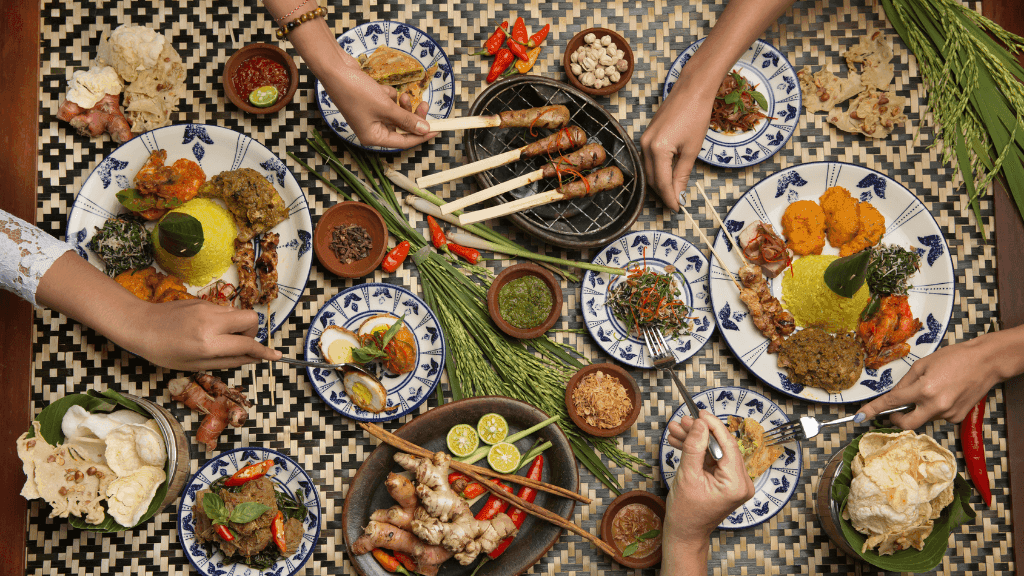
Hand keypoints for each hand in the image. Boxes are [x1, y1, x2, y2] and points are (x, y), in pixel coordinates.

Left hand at [128, 299, 281, 370]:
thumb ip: (227, 361)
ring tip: (219, 337)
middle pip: (251, 319)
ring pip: (238, 313)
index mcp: (209, 343)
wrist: (140, 325)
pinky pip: (224, 310)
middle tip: (239, 343)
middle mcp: (212, 322)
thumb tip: (251, 359)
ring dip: (238, 326)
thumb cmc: (163, 352)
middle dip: (252, 332)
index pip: (246, 345)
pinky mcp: (203, 301)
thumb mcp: (194, 364)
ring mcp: (208, 308)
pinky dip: (224, 321)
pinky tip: (206, 329)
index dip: (264, 352)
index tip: (276, 356)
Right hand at [322, 65, 437, 149]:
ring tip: (404, 94)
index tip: (437, 129)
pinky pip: (388, 102)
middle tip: (425, 105)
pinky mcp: (370, 103)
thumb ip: (406, 120)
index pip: (403, 142)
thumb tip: (424, 130)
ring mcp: (370, 116)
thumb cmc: (356, 91)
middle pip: (401, 127)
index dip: (421, 136)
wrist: (336, 69)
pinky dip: (388, 94)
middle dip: (412, 115)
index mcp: (373, 137)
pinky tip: (380, 88)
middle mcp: (371, 129)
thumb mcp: (386, 107)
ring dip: (401, 103)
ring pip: (396, 113)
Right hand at [640, 78, 715, 211]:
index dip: (670, 198)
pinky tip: (668, 175)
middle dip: (663, 193)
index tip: (678, 209)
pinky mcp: (646, 136)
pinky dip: (657, 170)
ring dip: (659, 183)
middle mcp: (645, 146)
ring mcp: (643, 140)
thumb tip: (679, 195)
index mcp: (658, 150)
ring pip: (649, 170)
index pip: (662, 183)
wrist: (691, 90)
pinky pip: (648, 159)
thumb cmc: (696, 115)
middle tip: (677, 203)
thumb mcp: (692, 149)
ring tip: (674, 192)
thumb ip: (682, 174)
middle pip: (651, 179)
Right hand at [662, 411, 753, 573]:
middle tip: (682, 421)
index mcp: (736, 483)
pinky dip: (698, 452)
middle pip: (722, 446)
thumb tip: (700, 424)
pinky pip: (713, 460)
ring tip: (677, 431)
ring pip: (715, 451)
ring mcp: (735, 483)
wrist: (684, 533)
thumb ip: (694, 447)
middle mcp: (741, 482)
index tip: (700, 412)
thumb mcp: (687, 475)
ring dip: (696, 440)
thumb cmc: (686, 512)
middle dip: (700, 432)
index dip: (713, 425)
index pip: (728, 444)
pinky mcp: (727, 482)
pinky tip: (681, 442)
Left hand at [856, 327, 1023, 428]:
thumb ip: (905, 383)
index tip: (860, 416)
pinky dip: (934, 408)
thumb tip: (894, 396)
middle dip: (896, 419)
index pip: (892, 402)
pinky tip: (945, 394)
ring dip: (920, 408)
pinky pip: (937, 416)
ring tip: (934, 388)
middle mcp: (936, 406)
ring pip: (923, 417)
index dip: (873, 410)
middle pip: (906, 423)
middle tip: (894, 411)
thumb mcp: (923, 364)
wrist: (986, 362)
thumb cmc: (955, 358)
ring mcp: (948, 414)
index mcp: (924, 389)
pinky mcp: (958, 418)